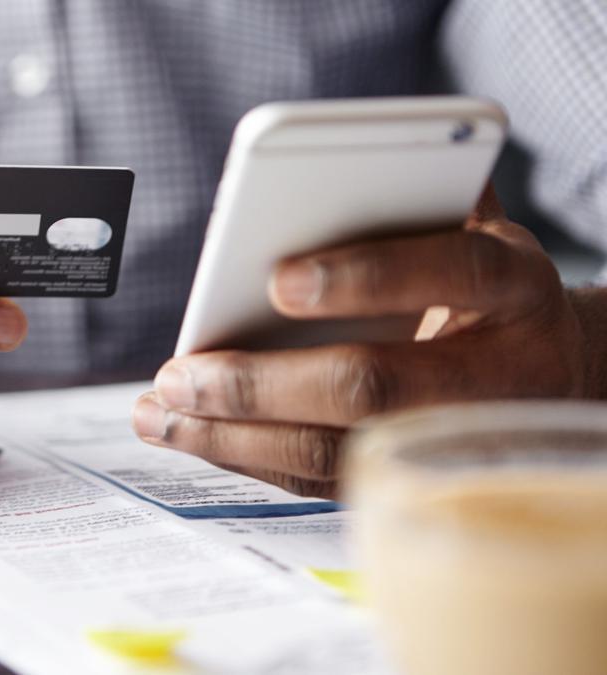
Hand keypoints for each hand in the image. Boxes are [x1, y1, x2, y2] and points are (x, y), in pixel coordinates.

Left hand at [133, 187, 588, 497]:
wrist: (549, 373)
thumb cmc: (482, 287)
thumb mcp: (470, 228)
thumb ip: (410, 195)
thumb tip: (315, 167)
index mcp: (513, 286)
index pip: (450, 270)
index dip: (366, 274)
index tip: (278, 278)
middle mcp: (496, 371)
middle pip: (372, 386)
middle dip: (261, 385)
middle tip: (179, 376)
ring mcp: (450, 439)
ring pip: (336, 452)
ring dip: (232, 437)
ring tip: (157, 415)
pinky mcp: (409, 477)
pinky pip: (321, 478)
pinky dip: (247, 459)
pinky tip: (192, 435)